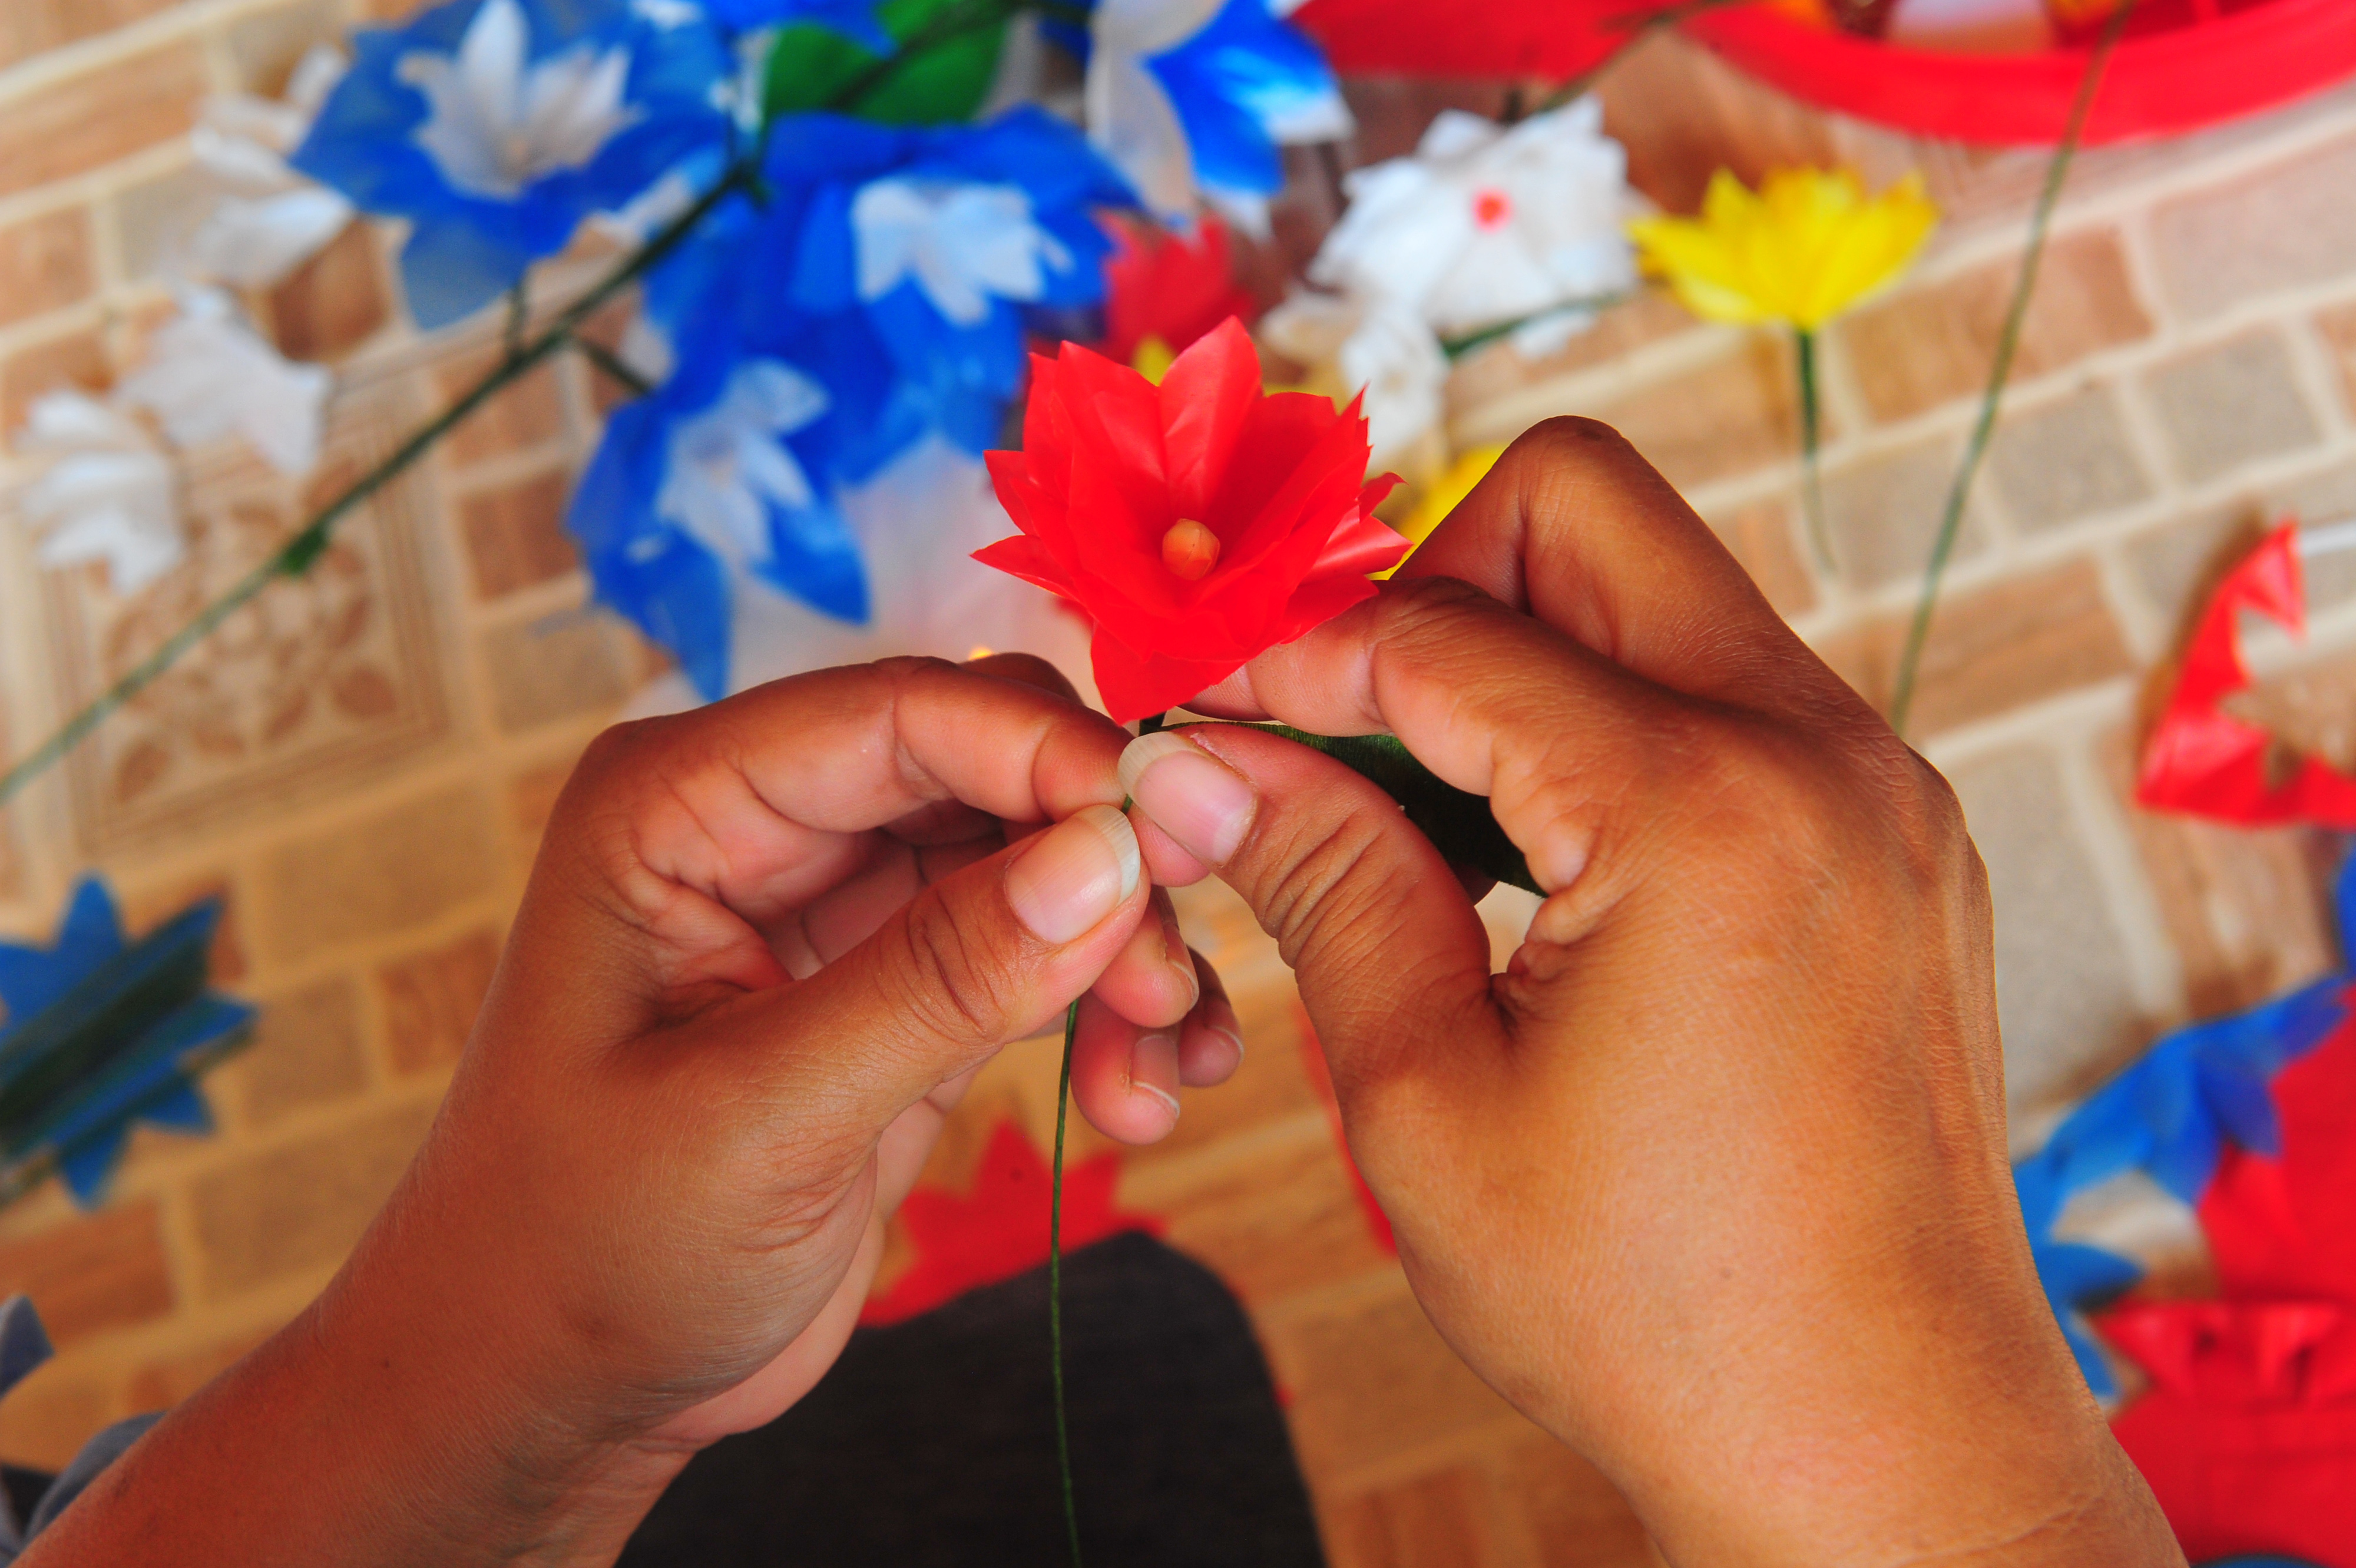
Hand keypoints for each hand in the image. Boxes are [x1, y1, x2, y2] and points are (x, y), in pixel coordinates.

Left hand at [24, 656, 1242, 1567]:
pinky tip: (1144, 1094)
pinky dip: (1108, 1008)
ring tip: (1164, 1072)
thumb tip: (1108, 856)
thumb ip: (935, 981)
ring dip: (1124, 948)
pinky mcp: (903, 990)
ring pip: (1040, 860)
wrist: (553, 1391)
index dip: (1054, 758)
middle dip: (1103, 858)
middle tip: (1172, 978)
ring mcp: (844, 905)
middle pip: (992, 769)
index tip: (1180, 830)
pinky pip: (1043, 953)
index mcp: (683, 803)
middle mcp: (769, 824)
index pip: (904, 714)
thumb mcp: (756, 1119)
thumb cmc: (584, 1250)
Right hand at [1117, 420, 2181, 1565]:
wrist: (1887, 1449)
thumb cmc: (1654, 1310)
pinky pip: (1729, 687)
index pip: (1438, 634)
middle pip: (1583, 504)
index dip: (1289, 661)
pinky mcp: (1898, 836)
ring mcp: (1881, 785)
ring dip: (1522, 654)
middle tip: (1346, 738)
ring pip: (1661, 587)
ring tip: (1431, 822)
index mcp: (1700, 807)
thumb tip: (1200, 760)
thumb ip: (1321, 886)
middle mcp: (1820, 749)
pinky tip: (1543, 868)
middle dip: (1428, 584)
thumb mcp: (1431, 1102)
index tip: (1207, 716)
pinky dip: (1611, 725)